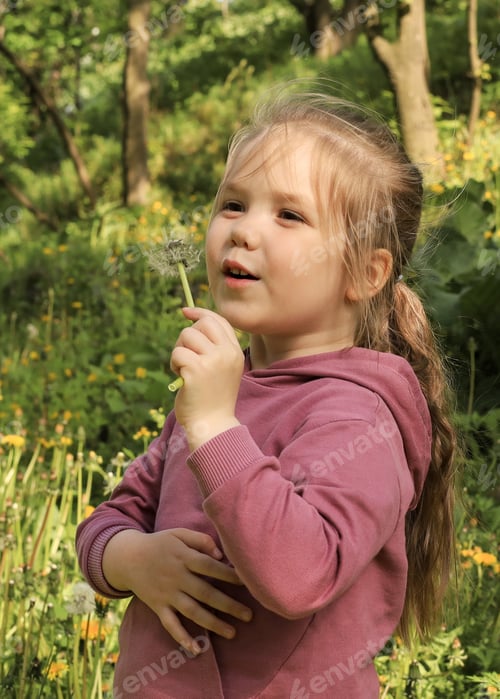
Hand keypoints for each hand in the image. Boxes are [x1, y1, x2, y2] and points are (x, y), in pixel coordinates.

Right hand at [102, 528, 251, 653]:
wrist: (127, 557)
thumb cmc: (159, 543)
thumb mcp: (178, 534)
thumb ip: (200, 540)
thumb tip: (220, 554)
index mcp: (184, 557)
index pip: (210, 567)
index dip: (228, 574)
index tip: (248, 582)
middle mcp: (177, 577)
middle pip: (205, 593)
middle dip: (228, 605)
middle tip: (249, 615)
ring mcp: (167, 594)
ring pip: (192, 611)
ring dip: (213, 623)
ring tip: (233, 632)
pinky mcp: (158, 607)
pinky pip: (170, 625)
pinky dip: (182, 638)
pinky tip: (196, 650)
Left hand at [170, 307, 243, 449]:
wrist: (212, 426)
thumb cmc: (212, 398)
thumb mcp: (221, 369)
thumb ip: (213, 347)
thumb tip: (191, 318)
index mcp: (235, 352)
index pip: (219, 320)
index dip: (200, 313)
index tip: (186, 312)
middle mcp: (227, 353)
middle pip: (201, 324)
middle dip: (187, 336)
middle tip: (185, 356)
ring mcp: (213, 361)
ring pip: (186, 336)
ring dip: (179, 352)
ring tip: (184, 370)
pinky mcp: (196, 369)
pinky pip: (177, 353)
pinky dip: (174, 364)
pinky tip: (181, 378)